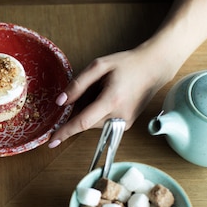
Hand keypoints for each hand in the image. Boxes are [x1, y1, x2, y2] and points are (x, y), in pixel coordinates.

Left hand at [48, 0, 206, 147]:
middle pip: (86, 121)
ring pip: (94, 123)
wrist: (154, 68)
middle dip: (80, 110)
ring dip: (90, 110)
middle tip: (91, 89)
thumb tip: (60, 102)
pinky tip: (110, 97)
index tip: (51, 142)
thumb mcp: (99, 66)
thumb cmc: (126, 64)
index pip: (83, 122)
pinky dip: (99, 113)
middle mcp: (119, 115)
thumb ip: (78, 84)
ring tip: (104, 90)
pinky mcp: (127, 125)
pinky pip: (104, 123)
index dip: (65, 132)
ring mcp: (125, 122)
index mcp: (111, 100)